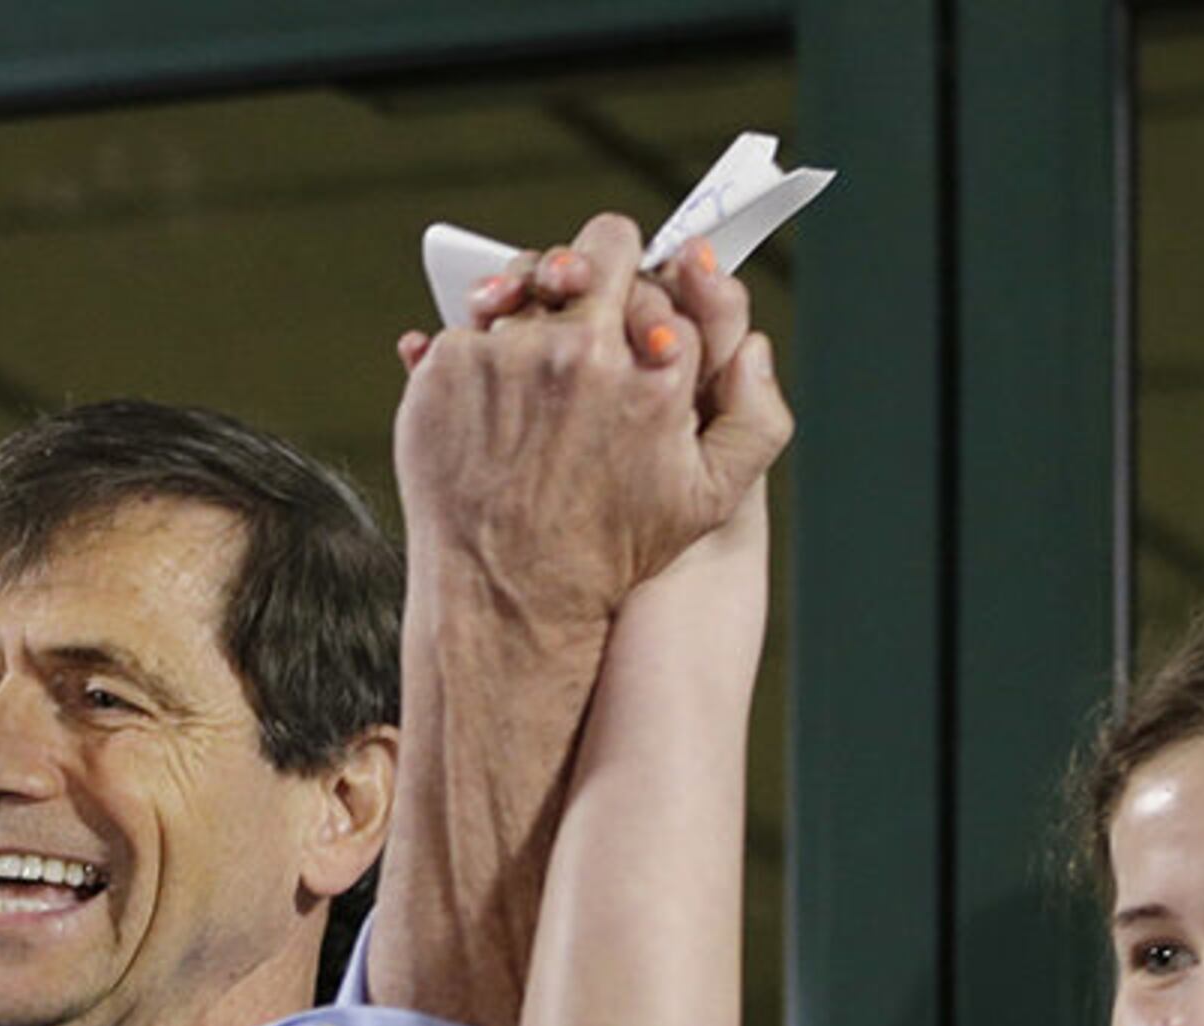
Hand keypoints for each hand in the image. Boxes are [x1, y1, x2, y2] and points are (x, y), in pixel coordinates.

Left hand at [392, 216, 787, 631]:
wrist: (506, 596)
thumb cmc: (607, 550)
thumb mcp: (709, 498)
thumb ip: (753, 416)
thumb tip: (752, 346)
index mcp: (653, 370)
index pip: (663, 274)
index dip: (651, 283)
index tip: (633, 300)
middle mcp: (582, 352)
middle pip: (595, 250)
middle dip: (596, 265)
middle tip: (584, 290)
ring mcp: (509, 354)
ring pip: (527, 281)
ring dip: (532, 299)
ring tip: (531, 345)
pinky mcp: (449, 366)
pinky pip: (468, 322)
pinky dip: (477, 343)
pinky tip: (488, 384)